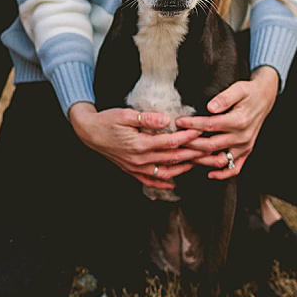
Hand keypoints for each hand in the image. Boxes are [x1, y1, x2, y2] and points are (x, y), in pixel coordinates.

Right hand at [68, 103, 201, 191]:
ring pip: (165, 172)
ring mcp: (136, 167)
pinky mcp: (131, 170)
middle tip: (208, 150)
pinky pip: (151, 180)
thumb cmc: (106, 121)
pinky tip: (174, 182)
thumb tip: (166, 119)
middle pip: (172, 158)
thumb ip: (146, 118)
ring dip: (183, 168)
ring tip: (197, 163)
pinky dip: (164, 182)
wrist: (88, 132)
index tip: (200, 131)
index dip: (187, 137)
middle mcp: (140, 159)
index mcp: (140, 144)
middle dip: (193, 154)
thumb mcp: (124, 114)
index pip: (170, 142)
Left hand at [176, 66, 279, 178]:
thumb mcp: (240, 88)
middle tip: (175, 140)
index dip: (193, 124)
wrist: (265, 99)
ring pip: (220, 160)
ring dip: (201, 160)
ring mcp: (245, 146)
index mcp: (239, 121)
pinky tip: (209, 173)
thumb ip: (225, 98)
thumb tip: (210, 107)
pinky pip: (235, 168)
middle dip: (190, 144)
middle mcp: (242, 137)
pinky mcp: (246, 151)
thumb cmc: (249, 92)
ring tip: (184, 155)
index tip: (178, 122)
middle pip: (211, 145)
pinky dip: (223, 174)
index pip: (210, 125)